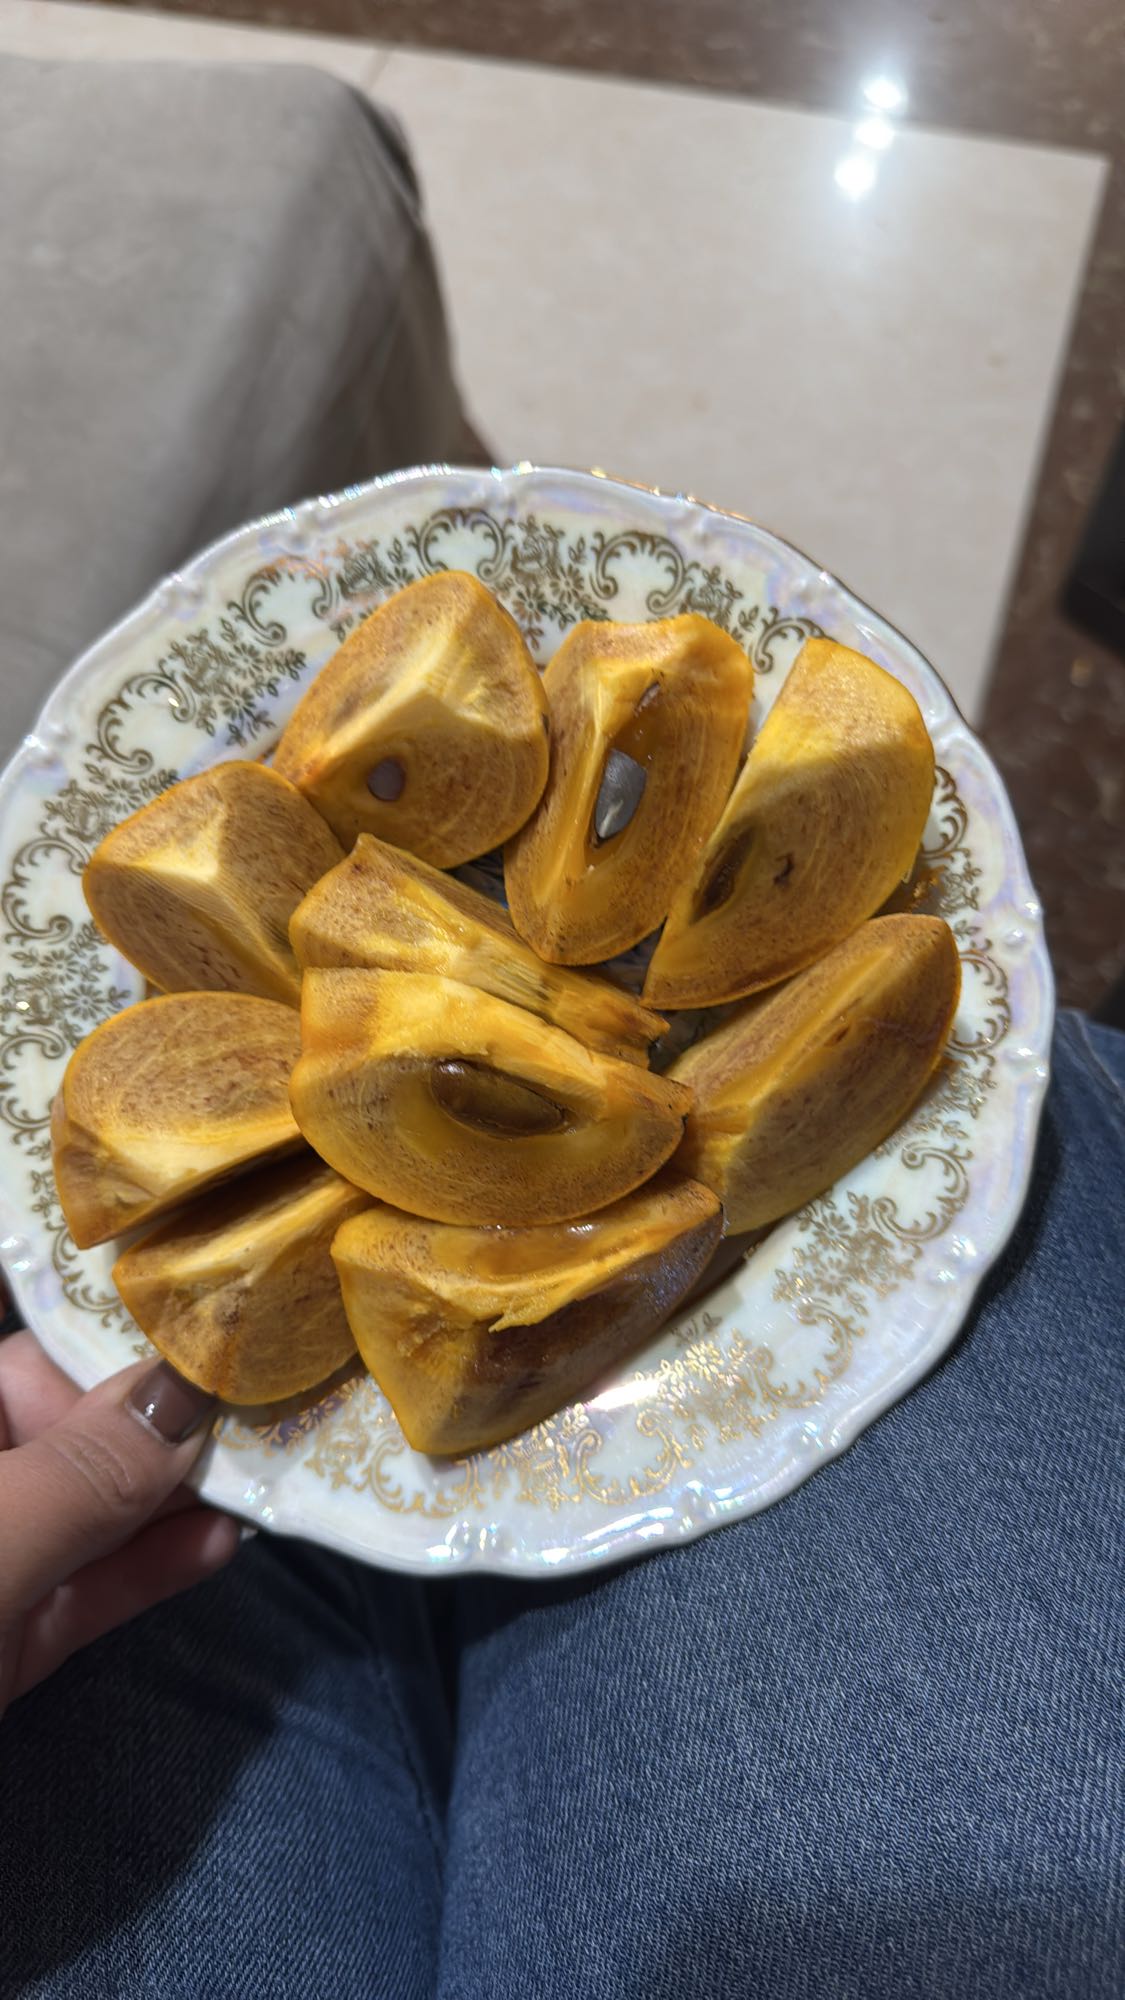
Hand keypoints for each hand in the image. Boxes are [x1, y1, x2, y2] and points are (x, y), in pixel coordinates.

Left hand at [0, 1329, 239, 1716]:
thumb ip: (79, 1474)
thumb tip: (184, 1389)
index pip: (14, 1337)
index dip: (94, 1324)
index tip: (200, 1316)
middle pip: (55, 1417)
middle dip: (154, 1410)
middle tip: (261, 1392)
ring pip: (80, 1506)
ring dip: (171, 1492)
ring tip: (266, 1465)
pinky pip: (81, 1587)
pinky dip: (146, 1568)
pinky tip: (218, 1544)